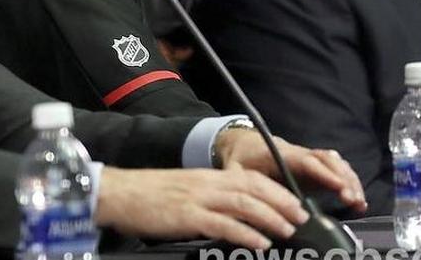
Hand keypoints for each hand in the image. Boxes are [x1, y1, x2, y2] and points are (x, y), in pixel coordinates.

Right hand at [95, 167, 308, 248]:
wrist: (119, 193)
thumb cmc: (147, 196)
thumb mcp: (183, 191)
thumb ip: (207, 199)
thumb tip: (232, 214)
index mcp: (207, 177)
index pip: (250, 178)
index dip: (276, 189)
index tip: (294, 202)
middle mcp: (207, 184)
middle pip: (253, 188)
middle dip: (281, 202)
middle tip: (301, 217)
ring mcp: (198, 199)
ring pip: (244, 204)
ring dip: (270, 217)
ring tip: (287, 230)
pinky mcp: (188, 216)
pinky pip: (223, 225)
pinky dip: (245, 234)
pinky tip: (260, 243)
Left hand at [216, 129, 366, 212]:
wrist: (244, 144)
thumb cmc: (241, 158)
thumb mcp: (236, 172)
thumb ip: (246, 187)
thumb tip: (255, 208)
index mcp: (281, 153)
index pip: (307, 161)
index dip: (324, 173)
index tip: (339, 186)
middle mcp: (299, 153)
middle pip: (328, 160)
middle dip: (343, 178)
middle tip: (352, 198)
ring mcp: (309, 159)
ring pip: (335, 163)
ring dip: (350, 181)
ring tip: (359, 202)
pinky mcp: (314, 167)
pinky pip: (336, 170)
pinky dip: (349, 182)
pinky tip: (357, 199)